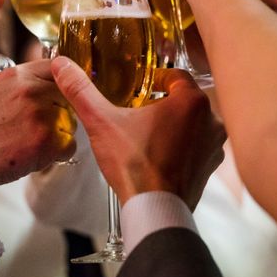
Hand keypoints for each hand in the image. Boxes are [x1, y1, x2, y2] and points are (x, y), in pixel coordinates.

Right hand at [0, 60, 76, 199]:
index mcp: (18, 75)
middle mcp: (31, 90)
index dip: (62, 81)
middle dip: (60, 110)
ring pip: (71, 121)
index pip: (57, 67)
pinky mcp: (47, 141)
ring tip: (31, 142)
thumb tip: (44, 78)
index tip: (62, 92)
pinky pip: (69, 145)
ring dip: (59, 133)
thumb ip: (20, 82)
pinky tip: (35, 155)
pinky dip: (57, 154)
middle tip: (39, 126)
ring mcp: (41, 115)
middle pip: (68, 95)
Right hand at [51, 57, 225, 208]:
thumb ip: (82, 91)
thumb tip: (62, 66)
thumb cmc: (134, 165)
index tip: (141, 86)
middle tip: (140, 108)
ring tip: (147, 132)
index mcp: (191, 101)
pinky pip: (196, 145)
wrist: (155, 211)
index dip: (157, 78)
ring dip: (173, 123)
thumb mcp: (102, 123)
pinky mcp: (211, 166)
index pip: (176, 75)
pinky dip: (180, 144)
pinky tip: (158, 152)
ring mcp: (214, 145)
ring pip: (192, 122)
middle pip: (185, 99)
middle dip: (163, 101)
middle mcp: (211, 120)